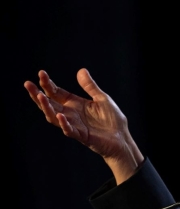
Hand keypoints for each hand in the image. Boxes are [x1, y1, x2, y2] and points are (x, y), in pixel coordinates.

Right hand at [24, 69, 143, 183]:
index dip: (48, 84)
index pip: (56, 93)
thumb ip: (90, 87)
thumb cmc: (112, 119)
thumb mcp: (102, 98)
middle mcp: (71, 114)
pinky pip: (69, 130)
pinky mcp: (82, 136)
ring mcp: (74, 125)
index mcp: (74, 104)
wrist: (122, 138)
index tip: (41, 73)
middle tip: (28, 84)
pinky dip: (64, 124)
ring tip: (39, 97)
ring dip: (46, 108)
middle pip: (50, 104)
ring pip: (54, 117)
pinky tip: (60, 115)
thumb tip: (81, 70)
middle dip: (38, 94)